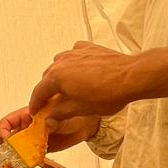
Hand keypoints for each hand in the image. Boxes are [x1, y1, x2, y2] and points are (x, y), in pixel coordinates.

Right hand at [0, 105, 99, 152]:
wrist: (86, 123)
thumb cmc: (72, 112)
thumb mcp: (62, 113)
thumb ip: (54, 118)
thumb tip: (48, 124)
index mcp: (28, 114)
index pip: (7, 122)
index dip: (3, 131)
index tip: (7, 139)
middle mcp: (29, 127)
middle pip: (11, 138)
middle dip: (11, 147)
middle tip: (16, 153)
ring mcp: (35, 138)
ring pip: (21, 148)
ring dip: (21, 155)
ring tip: (27, 158)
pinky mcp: (42, 148)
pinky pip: (32, 156)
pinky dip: (32, 160)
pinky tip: (38, 159)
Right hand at [26, 41, 140, 123]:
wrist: (131, 77)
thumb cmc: (108, 94)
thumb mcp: (80, 110)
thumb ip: (60, 113)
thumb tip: (49, 120)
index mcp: (56, 77)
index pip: (39, 92)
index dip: (36, 104)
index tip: (35, 111)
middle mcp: (62, 62)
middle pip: (48, 77)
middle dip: (48, 90)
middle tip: (52, 103)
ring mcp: (75, 52)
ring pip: (59, 64)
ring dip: (60, 76)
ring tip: (68, 87)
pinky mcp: (88, 48)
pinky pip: (74, 54)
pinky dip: (73, 63)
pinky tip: (81, 71)